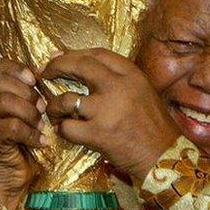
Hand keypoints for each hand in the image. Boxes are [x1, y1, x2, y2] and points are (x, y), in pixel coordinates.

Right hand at [0, 57, 45, 209]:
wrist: (10, 177)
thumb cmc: (26, 142)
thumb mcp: (32, 113)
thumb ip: (35, 95)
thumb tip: (56, 76)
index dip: (15, 67)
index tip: (34, 79)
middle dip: (26, 91)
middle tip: (42, 107)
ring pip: (4, 101)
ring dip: (29, 111)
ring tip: (40, 124)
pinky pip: (11, 127)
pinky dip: (31, 134)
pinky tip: (41, 141)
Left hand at [42, 48, 180, 181]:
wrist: (164, 156)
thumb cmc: (153, 125)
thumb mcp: (142, 91)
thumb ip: (117, 79)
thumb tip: (81, 65)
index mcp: (131, 74)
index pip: (96, 54)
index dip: (72, 54)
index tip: (58, 57)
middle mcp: (118, 87)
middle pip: (78, 66)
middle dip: (56, 67)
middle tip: (45, 74)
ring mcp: (107, 111)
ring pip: (66, 99)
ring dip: (54, 106)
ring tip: (54, 112)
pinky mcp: (99, 134)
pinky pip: (67, 128)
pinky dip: (62, 129)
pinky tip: (66, 131)